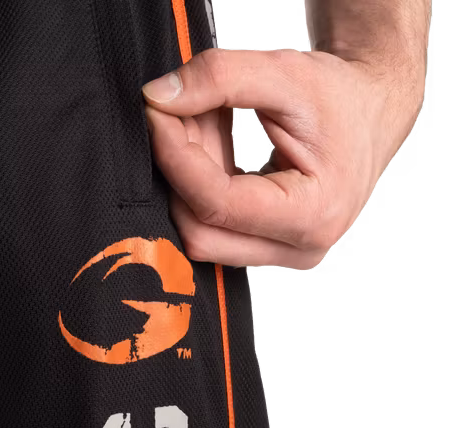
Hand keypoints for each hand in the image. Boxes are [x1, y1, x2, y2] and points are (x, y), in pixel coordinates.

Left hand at [142, 48, 422, 269]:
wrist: (369, 116)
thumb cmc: (340, 99)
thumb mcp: (286, 73)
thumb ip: (220, 78)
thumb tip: (158, 99)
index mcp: (312, 214)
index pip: (216, 204)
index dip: (175, 158)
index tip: (157, 113)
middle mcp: (298, 249)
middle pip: (201, 230)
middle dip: (179, 171)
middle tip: (181, 116)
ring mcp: (281, 255)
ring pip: (202, 232)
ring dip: (189, 178)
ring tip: (208, 124)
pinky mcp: (267, 249)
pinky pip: (213, 228)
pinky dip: (201, 186)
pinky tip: (214, 147)